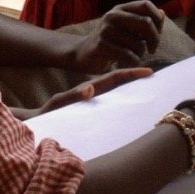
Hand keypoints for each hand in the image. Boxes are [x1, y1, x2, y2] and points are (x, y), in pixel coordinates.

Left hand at [32, 67, 152, 115]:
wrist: (36, 123)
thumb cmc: (48, 114)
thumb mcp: (59, 103)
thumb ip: (73, 95)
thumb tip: (89, 89)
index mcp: (90, 91)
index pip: (114, 78)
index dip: (131, 73)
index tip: (148, 70)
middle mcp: (94, 97)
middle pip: (120, 85)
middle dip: (137, 80)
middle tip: (157, 78)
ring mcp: (94, 106)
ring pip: (118, 97)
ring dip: (134, 93)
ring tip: (152, 93)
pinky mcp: (92, 117)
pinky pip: (113, 111)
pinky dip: (125, 107)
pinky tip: (134, 112)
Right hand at [70, 1, 164, 73]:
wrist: (83, 54)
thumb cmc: (111, 41)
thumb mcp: (126, 28)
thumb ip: (143, 21)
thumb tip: (162, 13)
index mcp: (120, 8)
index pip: (146, 5)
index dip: (157, 19)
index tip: (158, 32)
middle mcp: (112, 16)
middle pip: (145, 22)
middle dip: (155, 38)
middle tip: (153, 49)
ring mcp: (106, 30)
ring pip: (138, 43)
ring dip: (142, 53)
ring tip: (136, 55)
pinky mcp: (101, 45)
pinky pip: (128, 55)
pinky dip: (134, 61)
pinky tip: (131, 61)